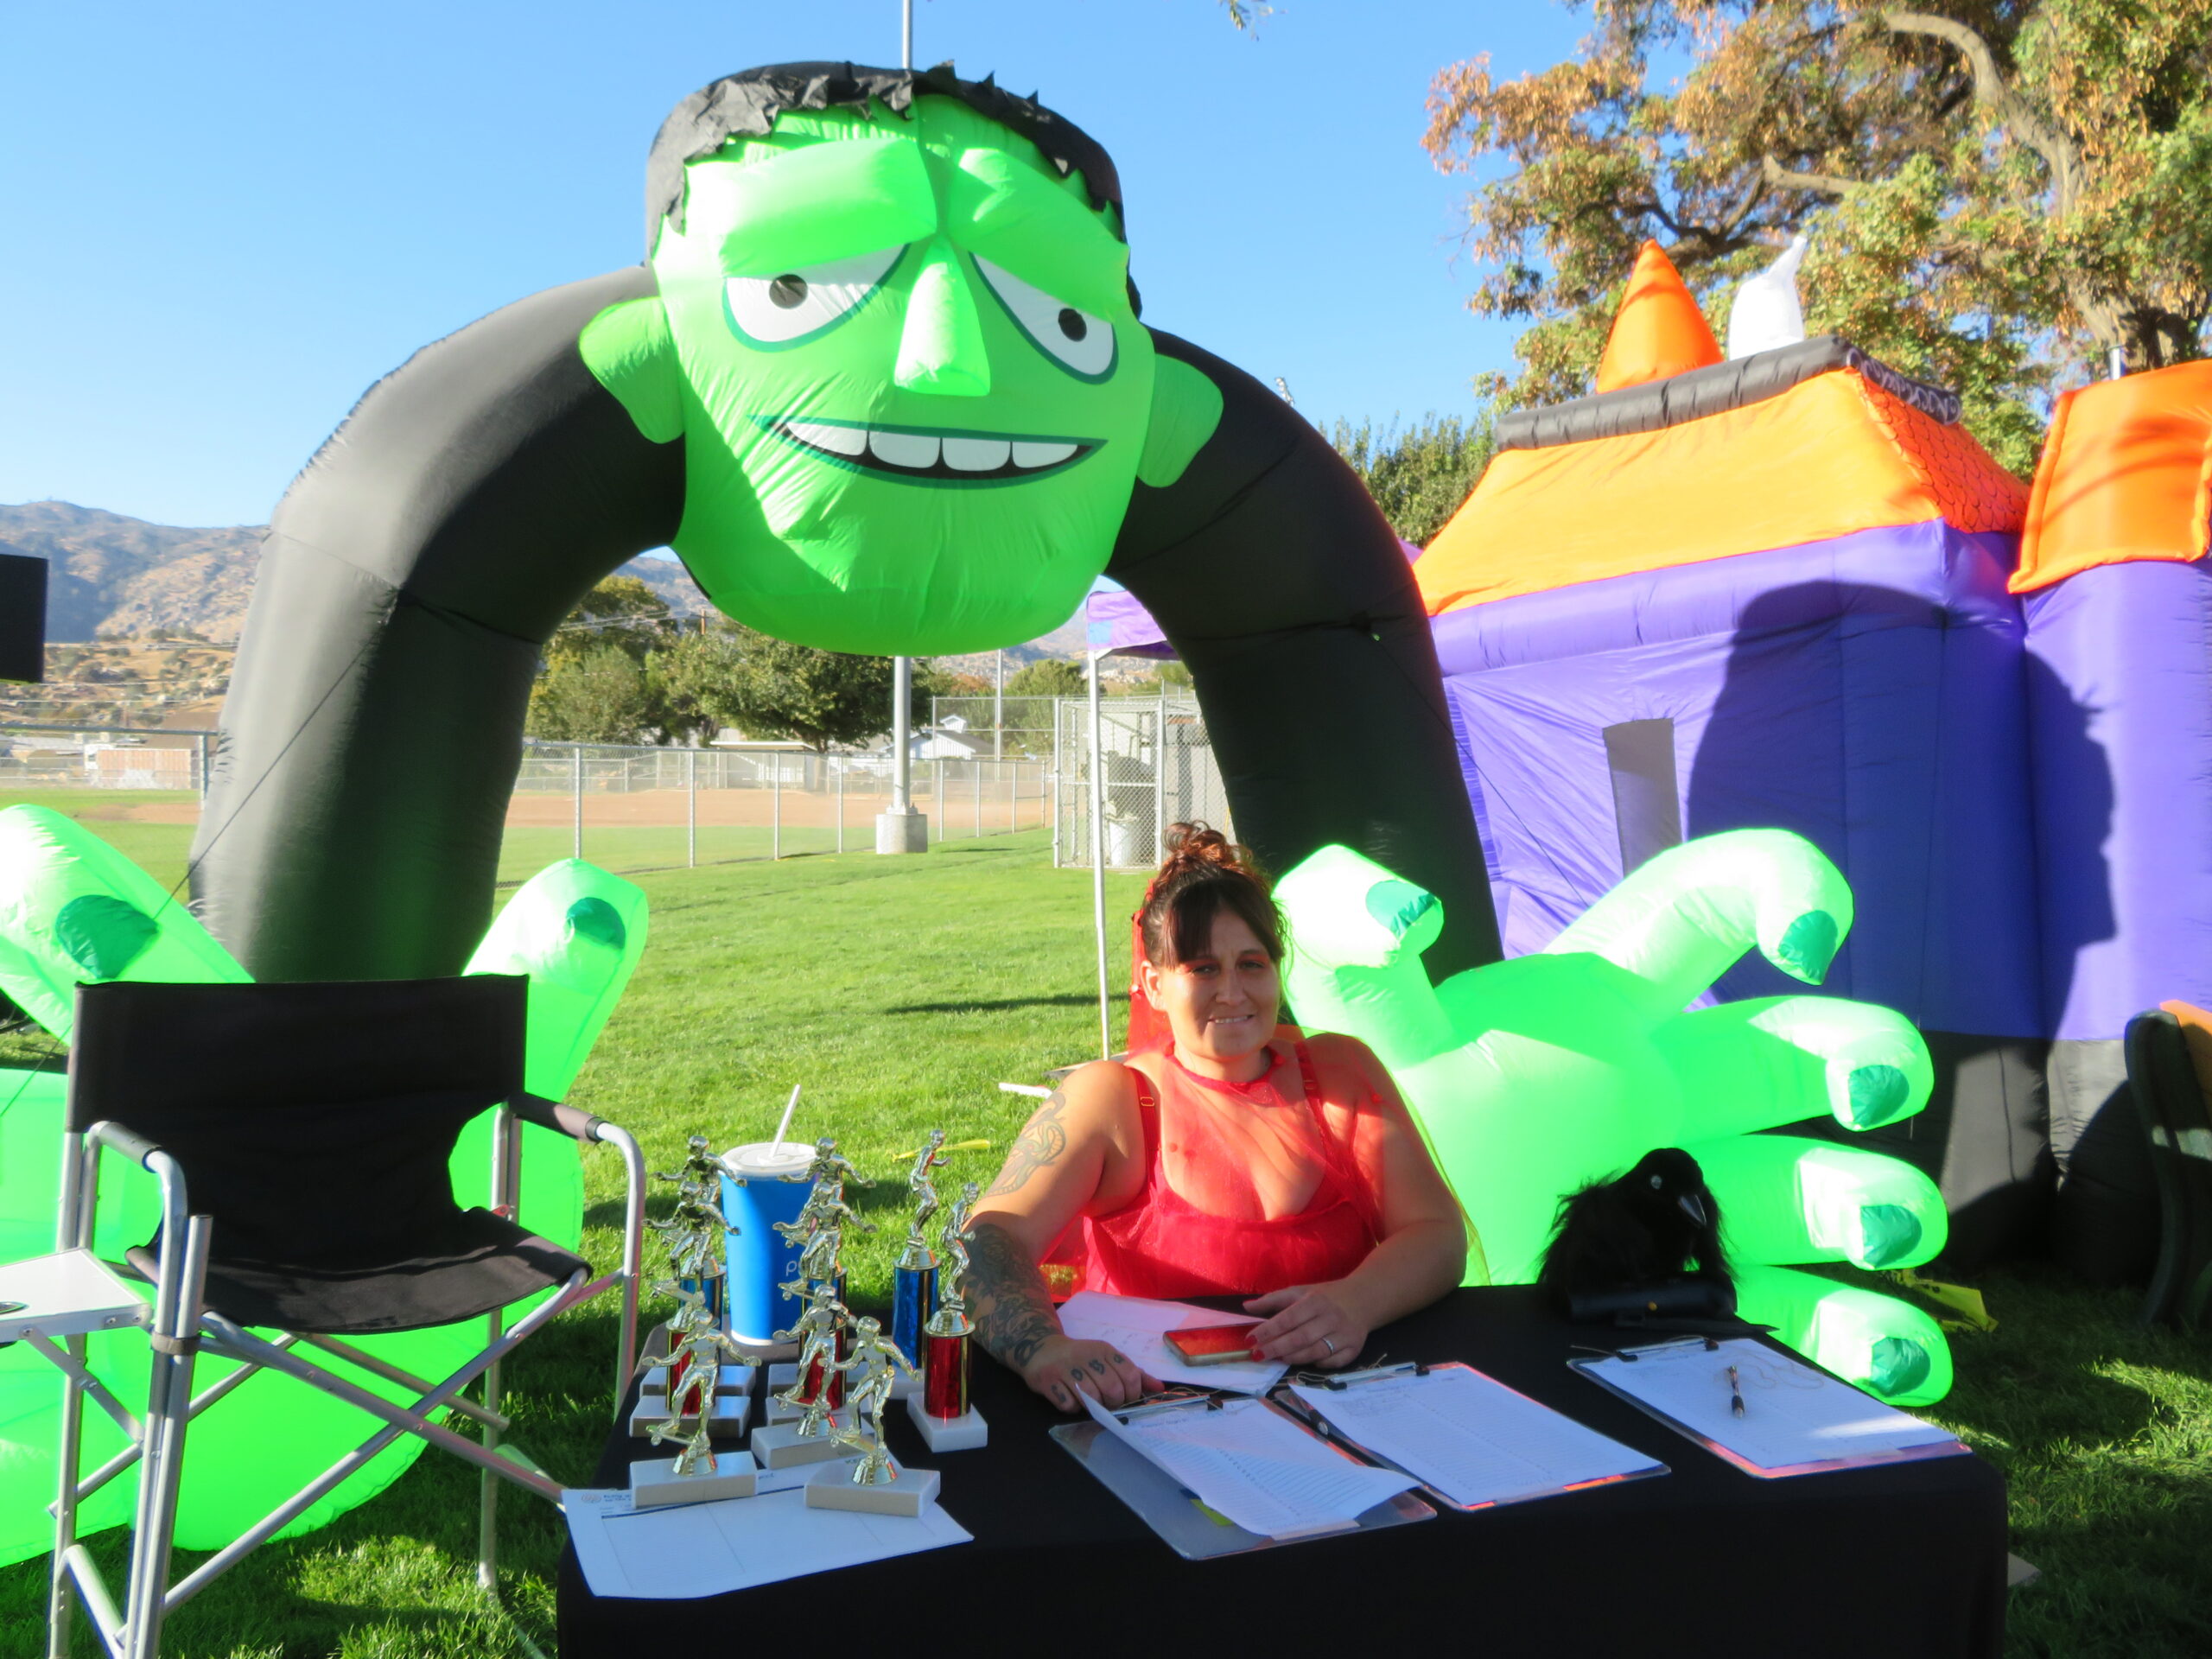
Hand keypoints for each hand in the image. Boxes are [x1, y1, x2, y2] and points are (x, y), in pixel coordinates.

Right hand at [1020, 1336, 1158, 1412]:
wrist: (1041, 1349)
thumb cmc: (1080, 1358)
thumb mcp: (1107, 1359)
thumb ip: (1133, 1373)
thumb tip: (1159, 1388)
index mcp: (1104, 1350)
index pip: (1130, 1374)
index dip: (1132, 1393)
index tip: (1127, 1399)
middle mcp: (1087, 1356)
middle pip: (1112, 1389)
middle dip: (1113, 1403)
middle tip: (1107, 1404)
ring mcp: (1066, 1368)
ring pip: (1090, 1398)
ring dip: (1093, 1407)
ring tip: (1090, 1403)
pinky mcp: (1048, 1380)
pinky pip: (1068, 1404)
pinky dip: (1072, 1408)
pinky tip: (1070, 1399)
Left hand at [1243, 1283, 1368, 1368]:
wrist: (1363, 1299)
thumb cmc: (1325, 1297)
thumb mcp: (1300, 1292)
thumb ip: (1273, 1300)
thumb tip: (1246, 1307)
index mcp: (1316, 1301)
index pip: (1288, 1318)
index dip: (1268, 1330)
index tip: (1250, 1340)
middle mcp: (1331, 1318)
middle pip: (1301, 1338)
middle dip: (1276, 1348)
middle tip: (1258, 1356)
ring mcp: (1345, 1335)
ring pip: (1316, 1352)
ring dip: (1294, 1358)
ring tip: (1277, 1358)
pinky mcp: (1355, 1349)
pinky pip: (1333, 1363)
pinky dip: (1319, 1364)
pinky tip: (1306, 1361)